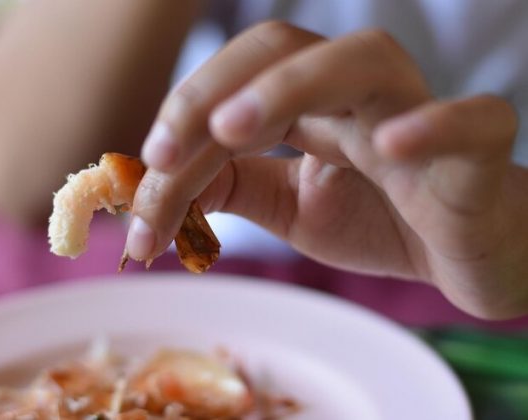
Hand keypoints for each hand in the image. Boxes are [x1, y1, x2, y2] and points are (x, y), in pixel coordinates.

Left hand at [127, 21, 526, 318]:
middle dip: (209, 92)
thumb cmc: (382, 221)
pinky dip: (432, 124)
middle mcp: (356, 94)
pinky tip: (389, 143)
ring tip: (230, 130)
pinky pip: (472, 119)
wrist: (465, 254)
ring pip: (362, 61)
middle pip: (281, 50)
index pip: (233, 90)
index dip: (179, 125)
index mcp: (311, 105)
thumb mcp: (289, 208)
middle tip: (161, 153)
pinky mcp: (478, 151)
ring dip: (289, 87)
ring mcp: (418, 113)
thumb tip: (161, 183)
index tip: (140, 182)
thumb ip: (234, 189)